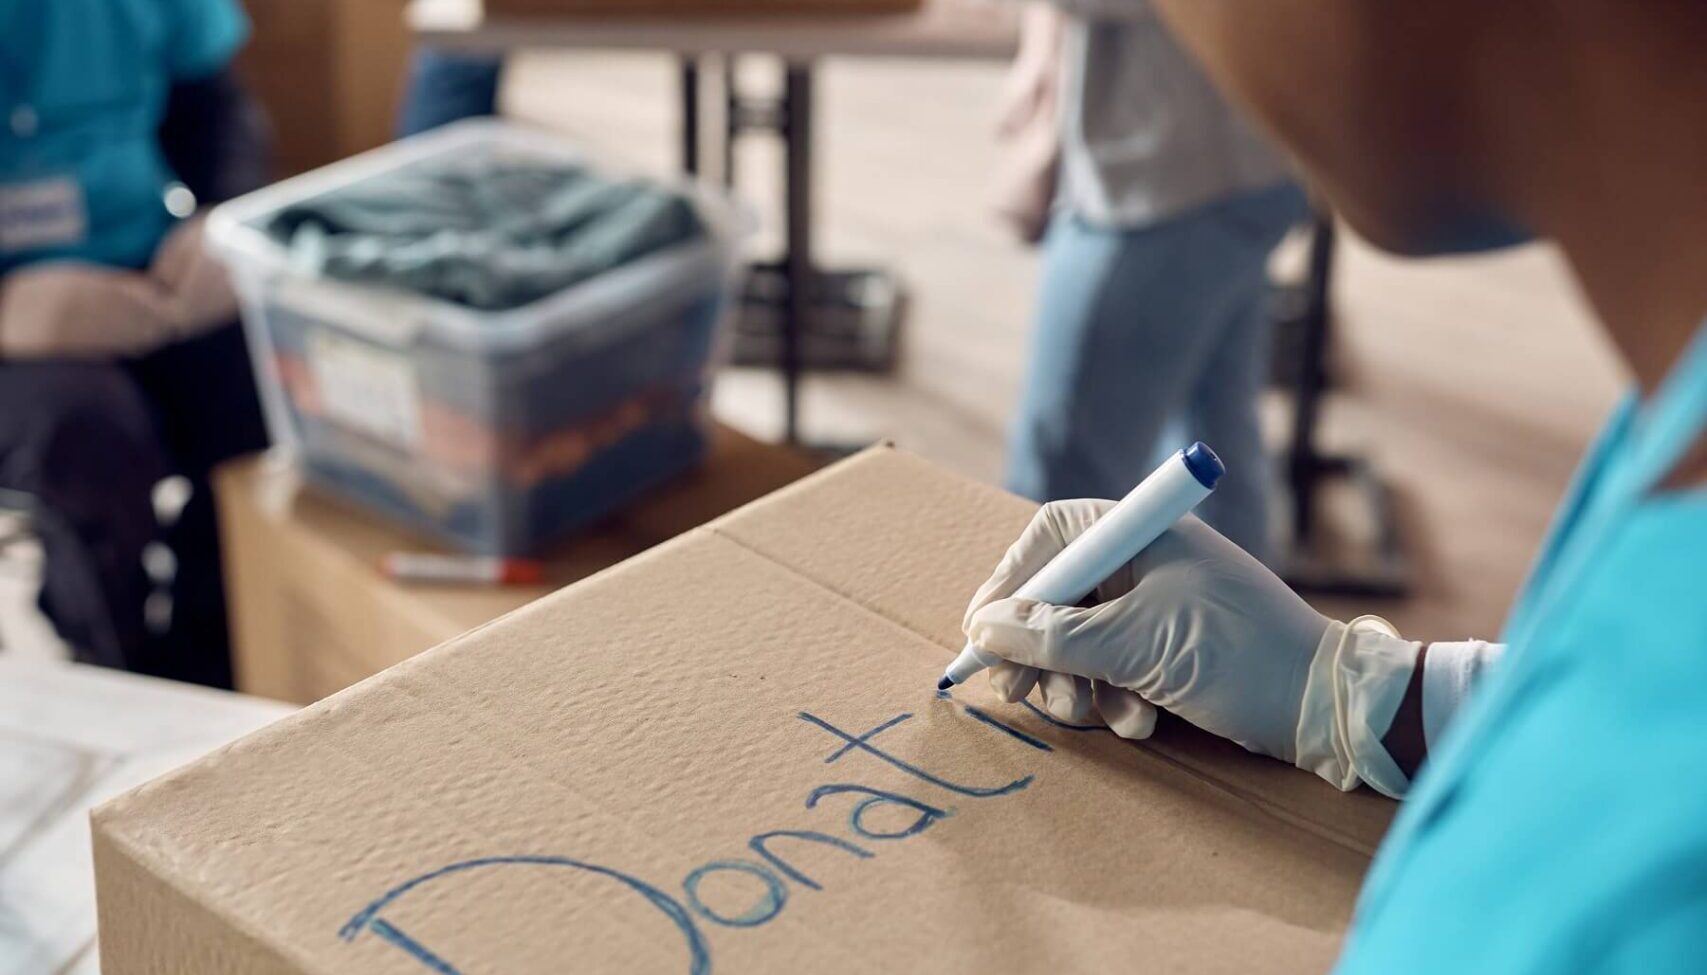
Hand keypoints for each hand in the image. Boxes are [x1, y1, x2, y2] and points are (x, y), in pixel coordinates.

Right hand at [963, 501, 1418, 793]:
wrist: (1329, 705)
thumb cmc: (1239, 652)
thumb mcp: (1137, 644)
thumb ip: (1053, 636)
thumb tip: (983, 628)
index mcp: (1139, 533)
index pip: (1048, 539)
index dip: (1009, 584)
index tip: (981, 633)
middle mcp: (1143, 562)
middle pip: (1054, 598)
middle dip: (1039, 651)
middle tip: (1022, 692)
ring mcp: (1157, 607)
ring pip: (1078, 643)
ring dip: (1077, 685)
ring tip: (1093, 714)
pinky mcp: (1169, 651)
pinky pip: (1113, 670)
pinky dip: (1115, 699)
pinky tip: (1141, 722)